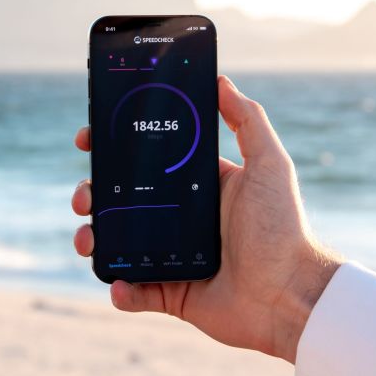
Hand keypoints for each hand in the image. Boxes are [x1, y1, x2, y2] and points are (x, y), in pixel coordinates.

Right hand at [71, 75, 340, 363]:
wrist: (291, 295)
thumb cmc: (283, 226)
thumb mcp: (268, 164)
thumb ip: (247, 120)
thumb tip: (221, 81)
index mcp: (194, 185)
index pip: (145, 160)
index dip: (114, 149)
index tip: (89, 138)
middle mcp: (178, 217)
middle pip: (122, 200)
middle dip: (93, 194)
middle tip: (85, 195)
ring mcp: (171, 254)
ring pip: (118, 242)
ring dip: (94, 238)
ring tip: (88, 239)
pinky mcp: (171, 292)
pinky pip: (135, 291)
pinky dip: (120, 289)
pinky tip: (119, 284)